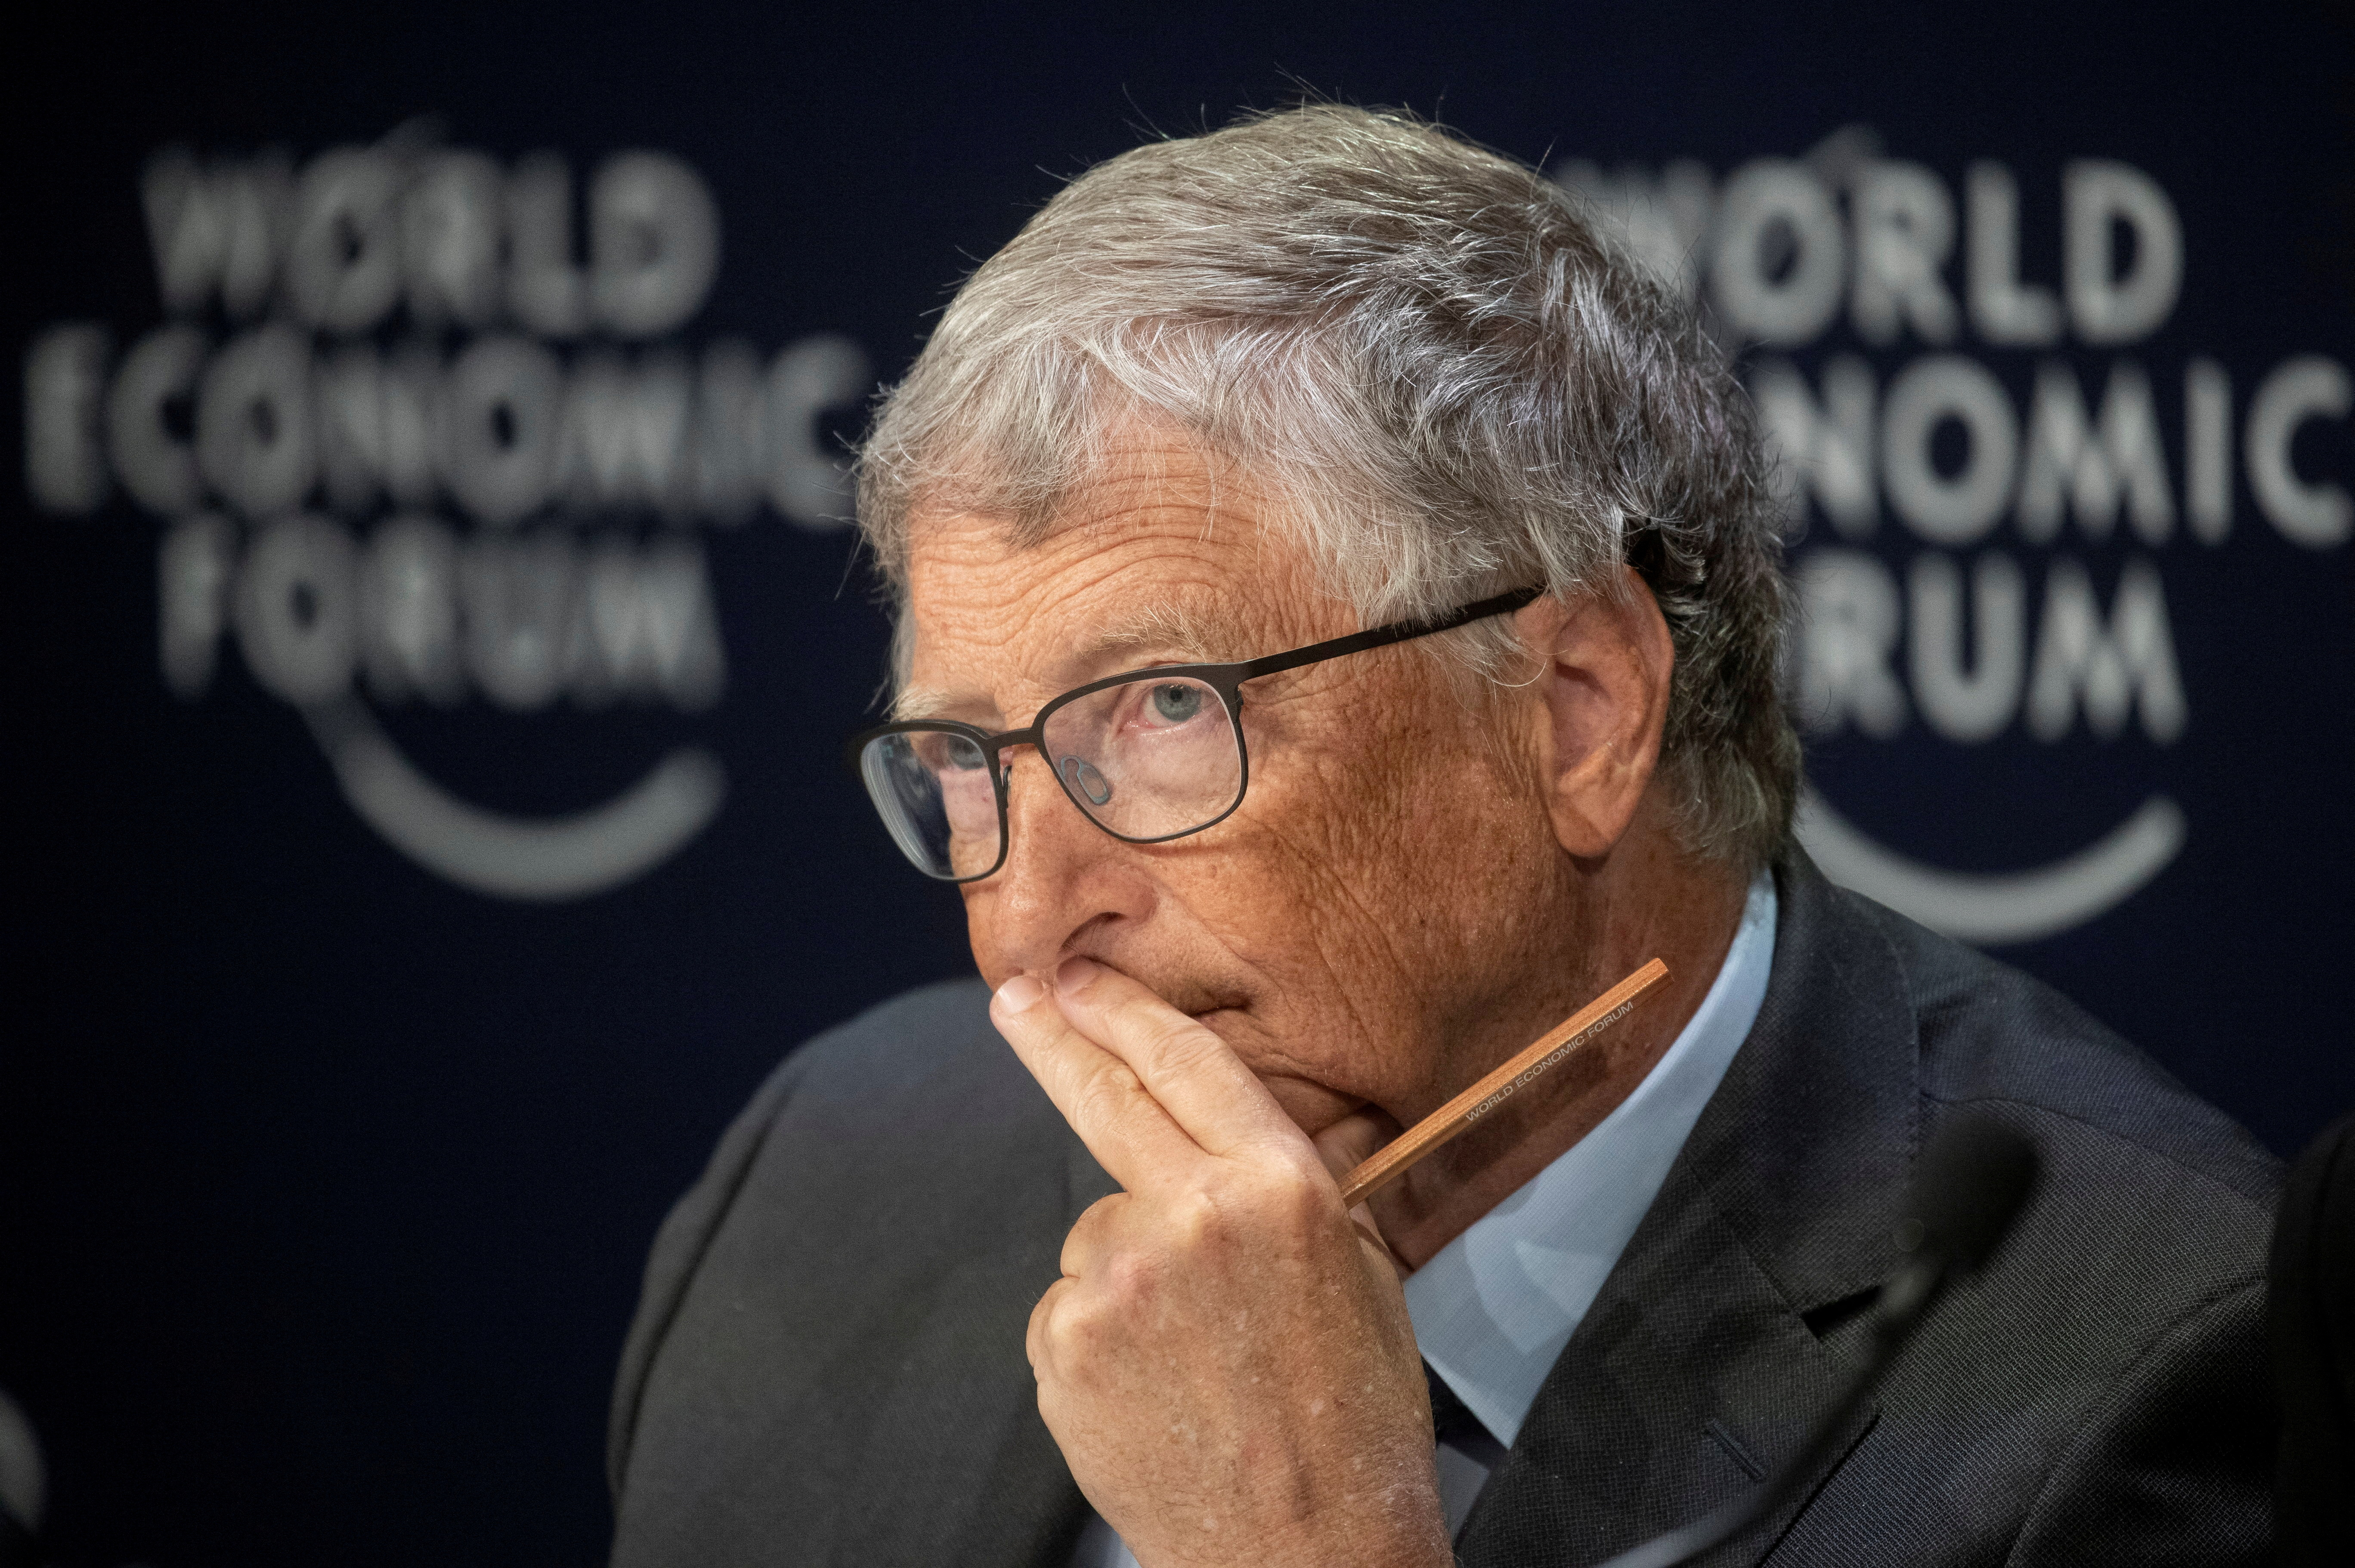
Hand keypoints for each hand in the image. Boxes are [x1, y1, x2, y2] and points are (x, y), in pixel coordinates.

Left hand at [991, 956, 1449, 1567]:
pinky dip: (1099, 1339)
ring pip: (1095, 1233)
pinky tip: (1154, 1389)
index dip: (1125, 1010)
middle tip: (1015, 999)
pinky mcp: (1069, 1343)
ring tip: (1189, 1355)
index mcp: (1281, 1187)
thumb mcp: (1363, 1275)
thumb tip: (1245, 1125)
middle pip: (1103, 1097)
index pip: (1187, 1063)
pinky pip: (1071, 1311)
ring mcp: (1119, 1278)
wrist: (1304, 1550)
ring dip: (1125, 1272)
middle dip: (1053, 1035)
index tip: (1077, 976)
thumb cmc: (1349, 1416)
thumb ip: (1295, 1189)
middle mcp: (1194, 1213)